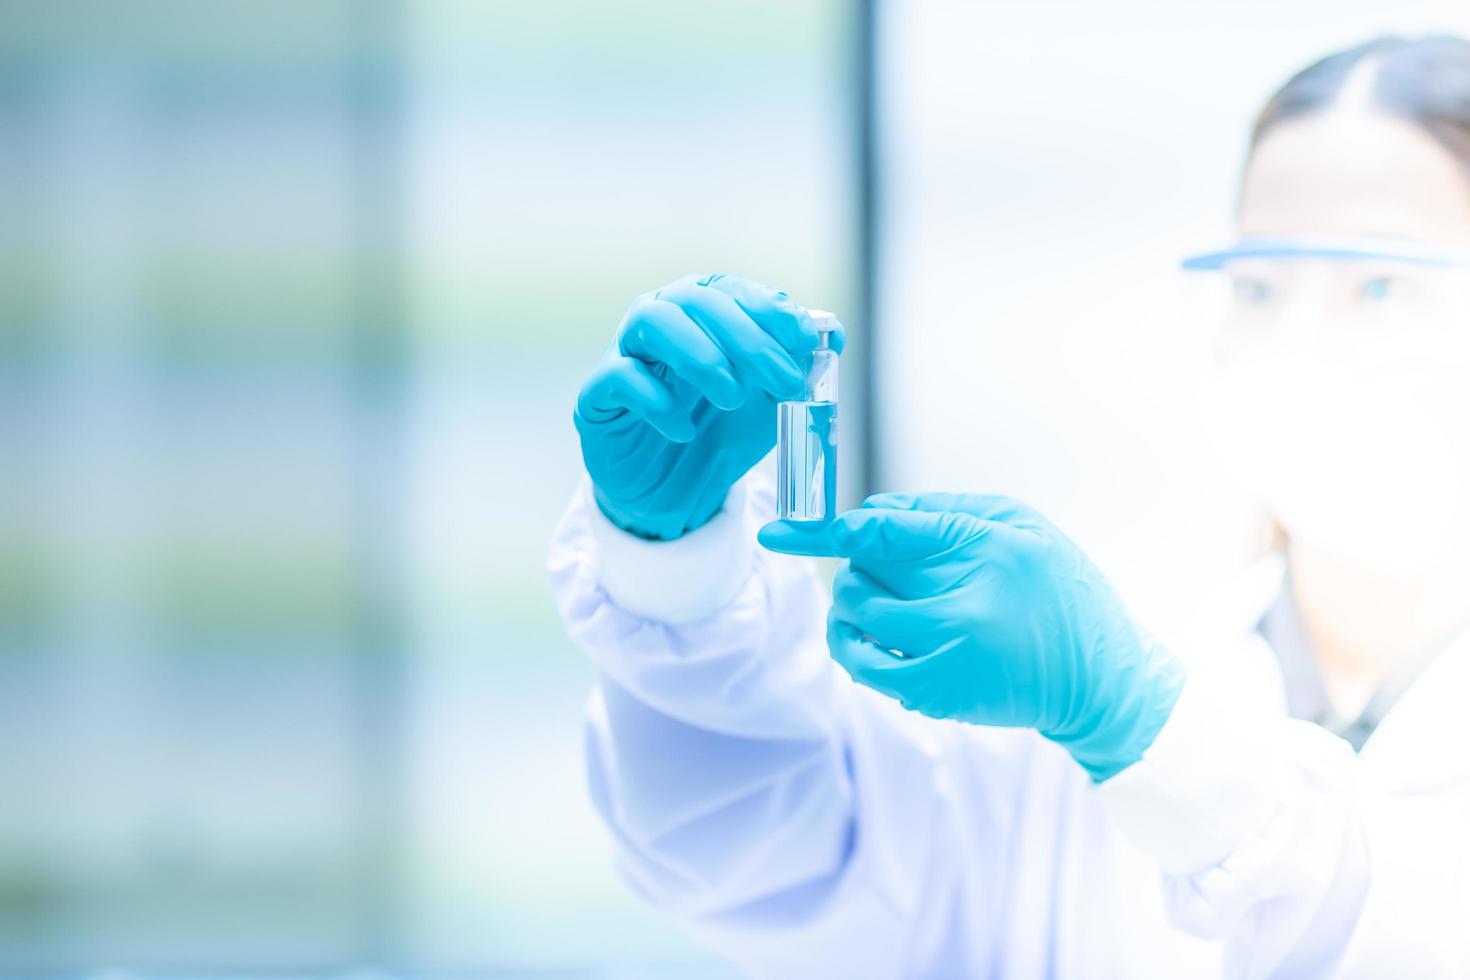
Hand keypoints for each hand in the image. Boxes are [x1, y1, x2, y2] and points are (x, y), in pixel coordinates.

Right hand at [576, 273, 843, 540]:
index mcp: (702, 308)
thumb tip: (834, 334)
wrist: (673, 488)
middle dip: (748, 339)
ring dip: (700, 355)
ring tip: (732, 398)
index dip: (771, 309)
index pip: (735, 290)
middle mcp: (660, 316)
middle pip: (698, 300)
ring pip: (652, 321)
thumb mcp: (769, 400)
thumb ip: (798, 365)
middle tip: (784, 381)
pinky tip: (683, 430)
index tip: (805, 339)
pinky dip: (657, 402)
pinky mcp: (599, 393)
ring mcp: (625, 350)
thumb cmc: (720, 430)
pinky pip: (620, 377)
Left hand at [759, 493, 1184, 780]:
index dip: (824, 529)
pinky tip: (879, 634)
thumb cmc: (1059, 591)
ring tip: (876, 600)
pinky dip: (858, 644)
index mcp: (986, 553)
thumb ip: (942, 512)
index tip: (778, 529)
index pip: (885, 532)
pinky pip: (865, 665)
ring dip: (852, 606)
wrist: (1101, 680)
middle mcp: (961, 610)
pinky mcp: (934, 696)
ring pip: (854, 623)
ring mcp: (943, 660)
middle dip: (857, 567)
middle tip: (885, 568)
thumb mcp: (1019, 527)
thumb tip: (872, 511)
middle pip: (860, 579)